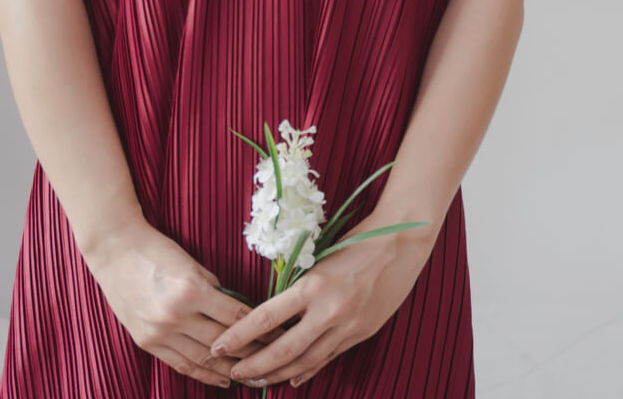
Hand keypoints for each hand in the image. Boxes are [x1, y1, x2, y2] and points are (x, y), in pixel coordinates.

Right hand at [84, 219, 278, 387]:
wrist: (115, 251)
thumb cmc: (158, 251)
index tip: (281, 335)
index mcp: (192, 291)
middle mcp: (175, 315)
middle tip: (276, 359)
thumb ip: (216, 291)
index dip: (263, 329)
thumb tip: (240, 312)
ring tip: (254, 376)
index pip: (237, 317)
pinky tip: (223, 380)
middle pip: (224, 343)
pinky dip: (203, 375)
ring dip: (231, 370)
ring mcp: (158, 332)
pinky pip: (180, 364)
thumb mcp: (194, 265)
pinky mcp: (146, 342)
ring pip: (203, 360)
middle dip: (253, 352)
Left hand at [208, 213, 436, 387]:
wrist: (404, 244)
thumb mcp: (322, 259)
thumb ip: (300, 287)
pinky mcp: (363, 332)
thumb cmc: (359, 241)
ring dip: (279, 374)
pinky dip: (309, 369)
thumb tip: (273, 313)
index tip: (219, 346)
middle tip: (234, 374)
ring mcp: (349, 325)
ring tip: (258, 381)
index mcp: (314, 285)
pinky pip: (329, 357)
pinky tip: (293, 378)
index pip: (266, 318)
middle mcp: (330, 310)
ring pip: (306, 361)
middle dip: (255, 366)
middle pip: (284, 350)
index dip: (239, 337)